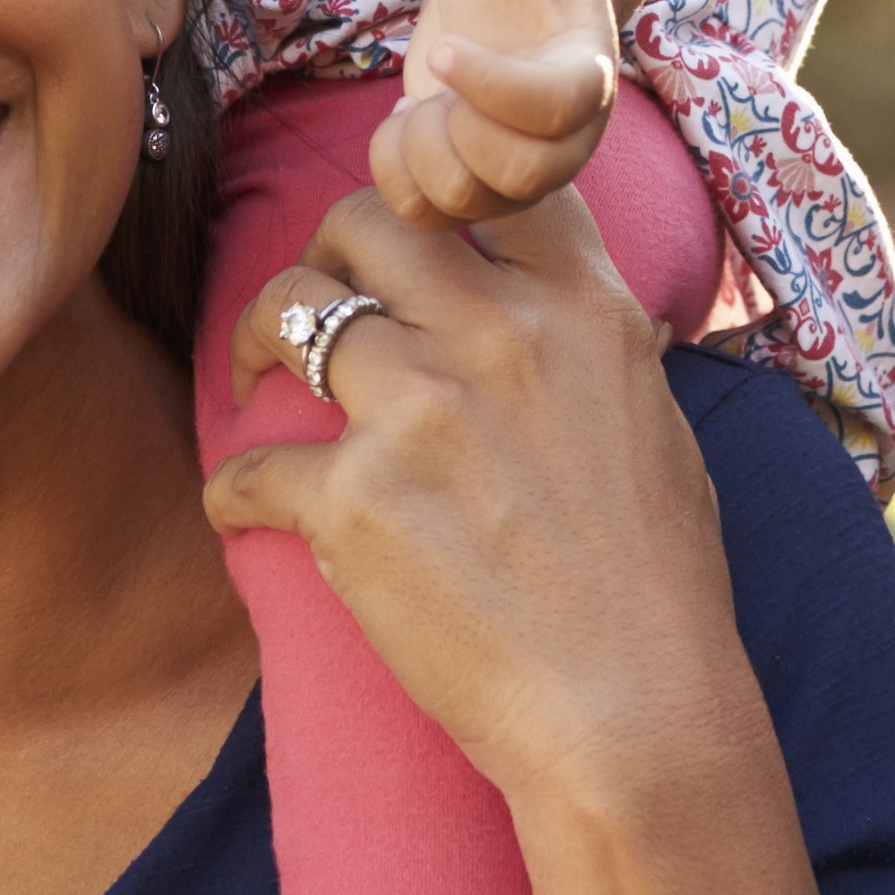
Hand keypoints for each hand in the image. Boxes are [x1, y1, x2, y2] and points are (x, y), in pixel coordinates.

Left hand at [202, 190, 750, 803]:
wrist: (636, 715)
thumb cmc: (661, 593)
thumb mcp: (658, 428)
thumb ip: (598, 350)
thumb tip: (571, 318)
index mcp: (586, 311)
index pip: (490, 180)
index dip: (431, 183)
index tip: (406, 223)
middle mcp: (502, 336)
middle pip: (365, 219)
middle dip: (324, 251)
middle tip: (311, 302)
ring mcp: (423, 411)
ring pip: (292, 309)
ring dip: (256, 341)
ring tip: (252, 378)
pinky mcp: (355, 500)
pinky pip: (249, 464)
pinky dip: (233, 491)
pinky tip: (240, 512)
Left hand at [378, 0, 620, 226]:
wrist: (526, 1)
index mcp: (590, 76)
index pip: (554, 109)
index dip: (491, 85)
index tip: (443, 49)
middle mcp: (567, 142)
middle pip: (517, 176)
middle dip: (453, 125)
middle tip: (440, 69)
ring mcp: (521, 179)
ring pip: (461, 201)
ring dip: (417, 143)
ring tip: (425, 97)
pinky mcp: (476, 195)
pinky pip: (422, 215)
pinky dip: (392, 171)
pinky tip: (406, 125)